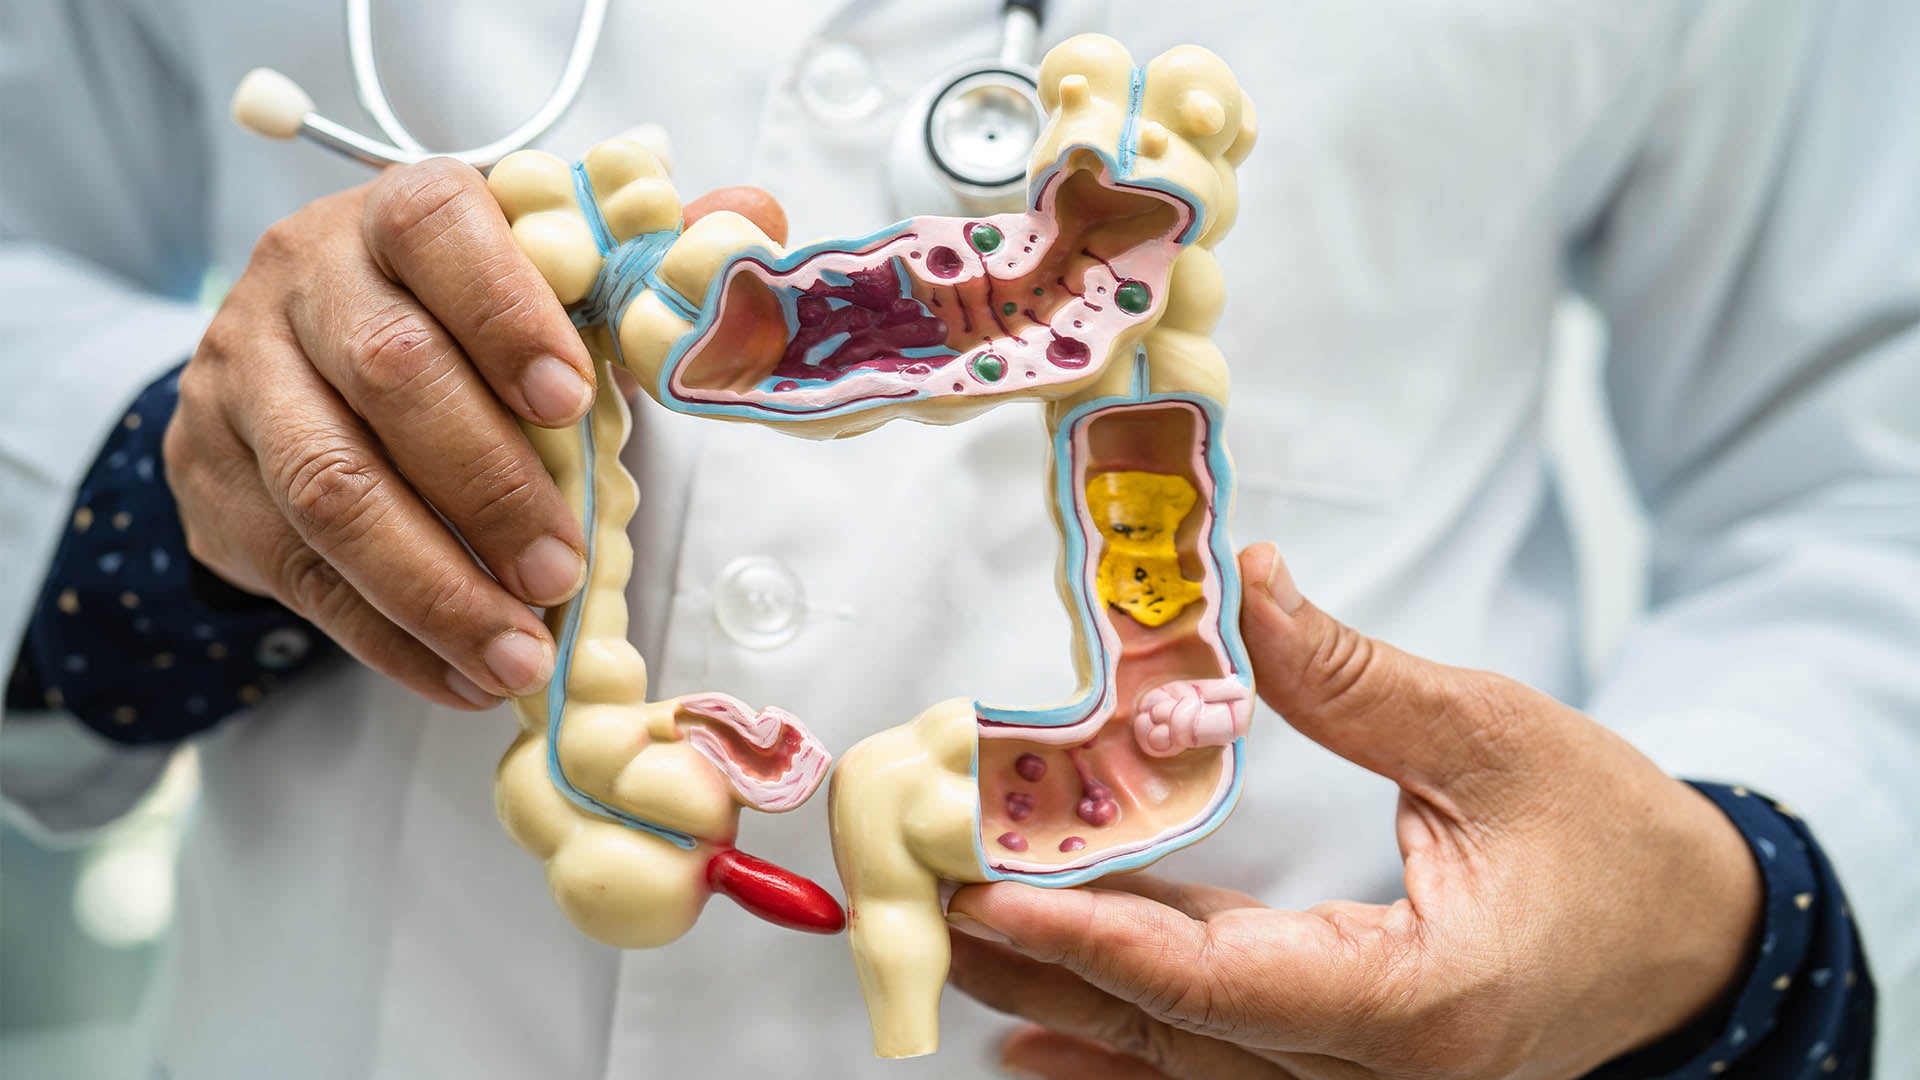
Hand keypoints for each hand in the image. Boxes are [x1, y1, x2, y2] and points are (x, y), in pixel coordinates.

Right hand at [166, 158, 783, 707]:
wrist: (304, 360)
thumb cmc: (461, 320)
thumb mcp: (543, 278)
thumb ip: (643, 258)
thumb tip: (754, 219)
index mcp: (394, 214)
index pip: (436, 230)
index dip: (505, 313)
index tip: (575, 400)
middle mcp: (299, 282)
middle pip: (387, 375)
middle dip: (489, 485)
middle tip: (563, 572)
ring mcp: (239, 383)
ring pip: (329, 489)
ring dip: (436, 587)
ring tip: (519, 654)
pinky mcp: (213, 484)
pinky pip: (300, 575)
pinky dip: (392, 638)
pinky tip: (464, 676)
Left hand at [945, 543, 1762, 1079]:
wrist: (1695, 941)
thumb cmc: (1617, 843)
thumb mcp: (1492, 736)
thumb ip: (1350, 675)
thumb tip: (1240, 588)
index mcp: (1421, 1004)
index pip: (1222, 988)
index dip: (1094, 944)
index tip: (989, 900)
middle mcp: (1380, 1075)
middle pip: (1176, 1035)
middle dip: (1044, 972)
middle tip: (925, 906)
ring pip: (1183, 1061)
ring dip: (1066, 1004)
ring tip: (956, 951)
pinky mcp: (1349, 1068)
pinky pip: (1217, 1066)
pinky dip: (1123, 1042)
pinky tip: (1037, 1033)